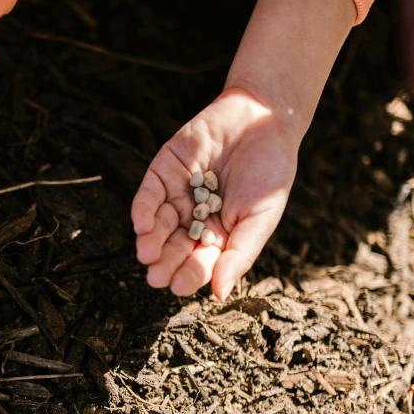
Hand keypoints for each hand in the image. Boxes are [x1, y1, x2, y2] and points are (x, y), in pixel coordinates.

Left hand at [130, 87, 298, 298]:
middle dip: (164, 262)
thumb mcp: (261, 218)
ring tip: (147, 254)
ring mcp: (178, 194)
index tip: (178, 286)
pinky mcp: (164, 171)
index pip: (199, 262)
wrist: (264, 119)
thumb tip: (219, 294)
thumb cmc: (270, 172)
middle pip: (174, 247)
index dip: (188, 274)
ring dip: (150, 240)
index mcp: (219, 235)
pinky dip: (143, 210)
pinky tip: (142, 225)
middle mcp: (195, 218)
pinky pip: (149, 194)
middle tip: (155, 276)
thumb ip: (239, 254)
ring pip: (158, 225)